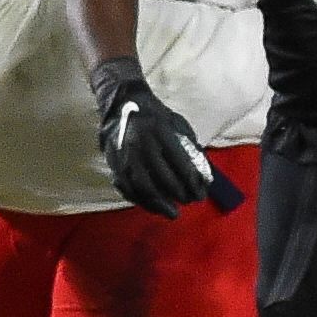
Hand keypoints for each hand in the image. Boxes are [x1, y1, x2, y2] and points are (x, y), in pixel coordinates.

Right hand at [91, 57, 236, 217]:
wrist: (122, 104)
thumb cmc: (156, 115)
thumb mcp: (178, 125)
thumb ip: (190, 149)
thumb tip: (203, 177)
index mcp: (161, 133)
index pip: (181, 166)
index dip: (193, 184)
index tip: (201, 195)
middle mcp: (142, 145)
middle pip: (163, 179)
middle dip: (179, 195)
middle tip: (190, 202)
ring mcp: (125, 155)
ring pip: (142, 187)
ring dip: (158, 203)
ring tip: (171, 212)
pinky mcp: (113, 162)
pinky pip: (125, 186)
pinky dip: (139, 200)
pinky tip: (150, 206)